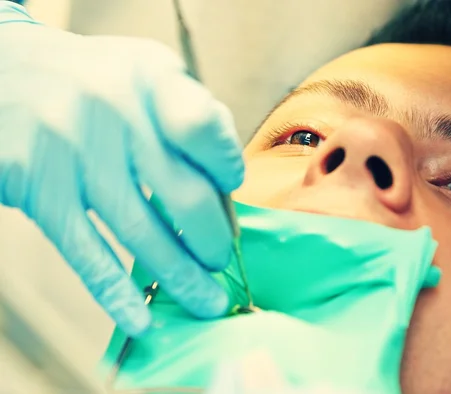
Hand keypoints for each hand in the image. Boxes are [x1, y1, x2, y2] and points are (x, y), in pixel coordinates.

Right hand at [0, 3, 243, 335]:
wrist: (2, 71)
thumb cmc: (97, 82)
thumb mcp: (146, 72)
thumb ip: (193, 113)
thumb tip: (231, 184)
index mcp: (150, 76)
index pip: (206, 130)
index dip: (226, 166)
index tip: (229, 187)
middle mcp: (113, 107)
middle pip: (184, 193)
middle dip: (212, 239)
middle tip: (220, 259)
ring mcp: (71, 147)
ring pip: (141, 231)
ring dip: (182, 276)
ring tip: (208, 301)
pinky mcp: (36, 185)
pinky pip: (85, 251)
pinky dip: (115, 294)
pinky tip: (141, 320)